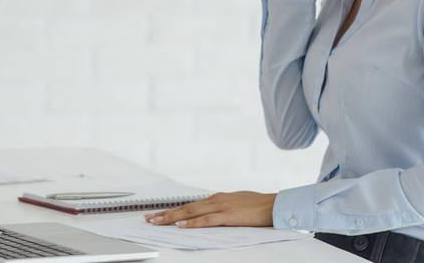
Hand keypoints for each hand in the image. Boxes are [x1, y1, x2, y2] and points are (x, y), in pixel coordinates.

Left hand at [143, 191, 276, 227]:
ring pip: (190, 212)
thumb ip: (222, 209)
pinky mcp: (228, 216)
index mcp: (216, 199)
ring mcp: (221, 207)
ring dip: (172, 217)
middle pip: (185, 207)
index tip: (158, 214)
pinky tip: (181, 225)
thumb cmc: (258, 206)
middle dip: (165, 214)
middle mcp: (215, 200)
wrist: (275, 205)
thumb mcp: (236, 205)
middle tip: (149, 219)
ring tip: (157, 222)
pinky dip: (192, 222)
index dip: (173, 211)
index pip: (189, 205)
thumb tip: (211, 215)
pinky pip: (206, 220)